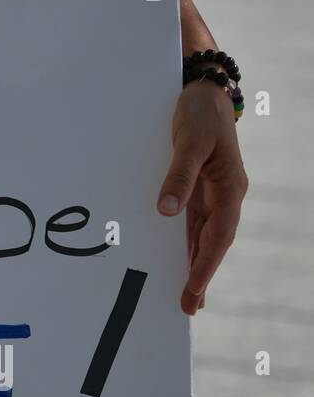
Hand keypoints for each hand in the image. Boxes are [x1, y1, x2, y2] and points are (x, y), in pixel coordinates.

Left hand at [157, 80, 247, 314]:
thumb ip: (178, 176)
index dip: (206, 265)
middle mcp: (225, 194)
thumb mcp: (189, 142)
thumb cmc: (198, 113)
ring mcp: (213, 191)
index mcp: (230, 188)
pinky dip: (187, 242)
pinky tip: (178, 258)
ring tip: (186, 295)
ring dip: (194, 263)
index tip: (193, 290)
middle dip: (201, 274)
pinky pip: (193, 221)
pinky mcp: (199, 185)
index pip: (219, 236)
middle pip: (214, 242)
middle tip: (189, 307)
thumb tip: (167, 211)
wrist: (202, 89)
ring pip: (204, 235)